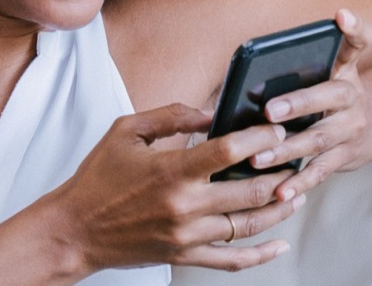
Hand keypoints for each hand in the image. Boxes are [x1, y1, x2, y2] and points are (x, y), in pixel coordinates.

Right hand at [48, 103, 301, 275]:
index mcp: (172, 170)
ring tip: (297, 191)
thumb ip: (171, 116)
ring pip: (249, 225)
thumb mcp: (127, 130)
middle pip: (250, 190)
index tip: (277, 128)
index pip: (229, 151)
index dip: (260, 137)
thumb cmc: (98, 176)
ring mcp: (187, 236)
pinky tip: (280, 244)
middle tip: (297, 156)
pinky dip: (261, 255)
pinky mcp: (184, 256)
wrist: (74, 230)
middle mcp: (185, 206)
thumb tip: (211, 112)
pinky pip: (231, 260)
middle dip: (281, 171)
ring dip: (279, 208)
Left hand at [255, 8, 371, 199]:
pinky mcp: (343, 158)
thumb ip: (304, 55)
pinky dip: (299, 183)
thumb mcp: (331, 66)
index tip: (340, 15)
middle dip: (299, 104)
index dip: (354, 27)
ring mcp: (350, 130)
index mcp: (346, 69)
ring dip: (288, 150)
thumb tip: (257, 53)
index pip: (358, 41)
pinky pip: (319, 171)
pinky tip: (279, 192)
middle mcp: (353, 97)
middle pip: (329, 97)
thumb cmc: (331, 91)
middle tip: (268, 110)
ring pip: (318, 141)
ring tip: (258, 157)